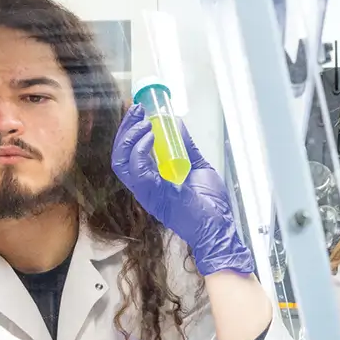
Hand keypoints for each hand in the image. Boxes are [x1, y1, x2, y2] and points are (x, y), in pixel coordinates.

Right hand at [111, 105, 254, 278]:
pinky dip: (141, 151)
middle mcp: (144, 187)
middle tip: (137, 111)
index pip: (128, 155)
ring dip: (130, 138)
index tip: (138, 112)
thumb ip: (186, 146)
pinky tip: (152, 138)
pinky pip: (138, 172)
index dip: (128, 132)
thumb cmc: (210, 205)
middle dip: (126, 129)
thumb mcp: (197, 166)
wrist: (219, 227)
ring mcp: (147, 192)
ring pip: (122, 162)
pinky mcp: (155, 196)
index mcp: (151, 180)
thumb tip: (176, 124)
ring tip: (145, 124)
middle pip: (120, 155)